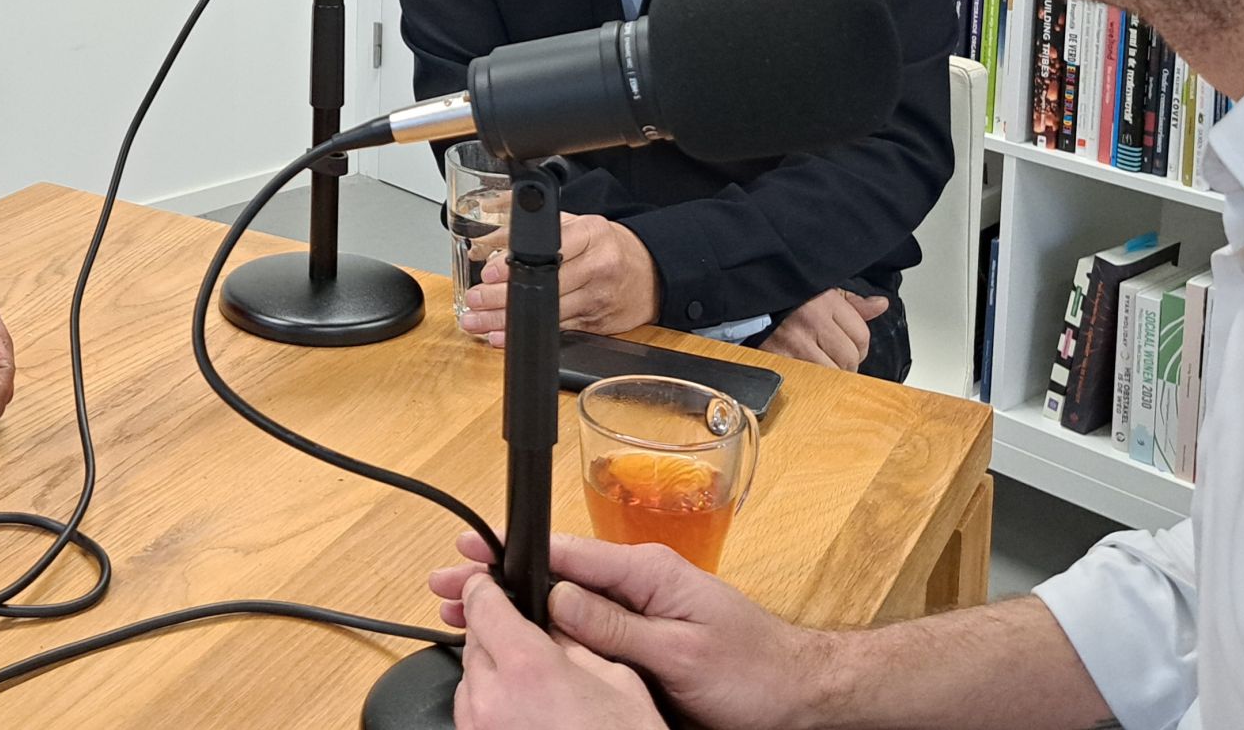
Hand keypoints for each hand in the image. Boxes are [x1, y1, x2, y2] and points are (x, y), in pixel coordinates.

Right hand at [430, 530, 830, 729]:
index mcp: (646, 571)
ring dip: (514, 603)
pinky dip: (543, 626)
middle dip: (499, 577)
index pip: (566, 552)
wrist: (796, 694)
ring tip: (464, 609)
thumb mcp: (680, 651)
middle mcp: (637, 583)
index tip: (471, 548)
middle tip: (446, 583)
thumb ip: (617, 624)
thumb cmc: (752, 671)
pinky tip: (518, 635)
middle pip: (554, 573)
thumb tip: (559, 599)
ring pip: (562, 600)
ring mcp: (638, 609)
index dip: (514, 549)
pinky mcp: (641, 636)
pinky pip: (583, 625)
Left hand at [460, 212, 657, 345]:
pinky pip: (555, 331)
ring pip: (546, 313)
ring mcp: (597, 298)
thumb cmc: (607, 247)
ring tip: (476, 322)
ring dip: (506, 321)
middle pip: (544, 285)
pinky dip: (526, 334)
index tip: (488, 273)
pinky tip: (502, 336)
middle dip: (502, 298)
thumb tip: (488, 217)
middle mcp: (597, 266)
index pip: (549, 249)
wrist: (650, 274)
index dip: (516, 264)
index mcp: (592, 234)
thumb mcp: (577, 224)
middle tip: (474, 300)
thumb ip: (535, 223)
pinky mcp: (596, 324)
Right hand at [759, 288, 888, 371]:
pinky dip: (810, 380)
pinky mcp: (778, 358)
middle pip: (850, 358)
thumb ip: (852, 302)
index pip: (862, 336)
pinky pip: (808, 380)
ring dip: (830, 374)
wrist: (746, 301)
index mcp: (825, 300)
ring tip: (819, 364)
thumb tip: (880, 305)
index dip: (859, 346)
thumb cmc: (785, 299)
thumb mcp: (821, 291)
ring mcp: (794, 341)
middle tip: (832, 358)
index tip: (848, 347)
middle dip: (846, 363)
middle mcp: (811, 319)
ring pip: (832, 373)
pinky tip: (805, 370)